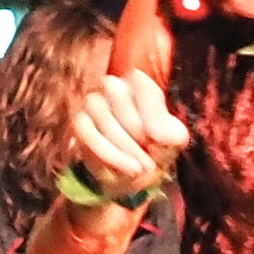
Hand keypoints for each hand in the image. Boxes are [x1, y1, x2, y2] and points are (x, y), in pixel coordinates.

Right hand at [62, 66, 190, 203]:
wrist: (132, 170)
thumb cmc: (155, 147)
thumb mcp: (173, 139)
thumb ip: (170, 132)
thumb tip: (158, 134)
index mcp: (139, 83)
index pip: (142, 87)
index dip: (152, 116)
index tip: (159, 140)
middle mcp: (112, 86)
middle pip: (126, 111)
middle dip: (139, 140)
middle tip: (150, 159)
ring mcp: (92, 102)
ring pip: (106, 124)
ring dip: (126, 151)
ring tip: (140, 167)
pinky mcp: (79, 122)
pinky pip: (89, 136)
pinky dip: (109, 155)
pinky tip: (125, 167)